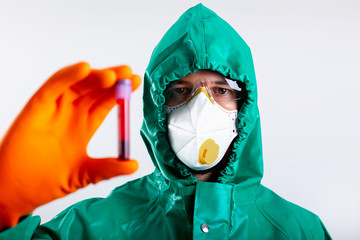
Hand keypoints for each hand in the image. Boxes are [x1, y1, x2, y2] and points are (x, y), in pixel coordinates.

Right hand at [0, 62, 140, 229]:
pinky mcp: (36, 109)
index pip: (105, 103)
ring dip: (94, 77)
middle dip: (113, 80)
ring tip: (113, 75)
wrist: (17, 194)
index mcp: (84, 126)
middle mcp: (71, 114)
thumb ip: (108, 169)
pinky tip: (84, 69)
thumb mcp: (85, 174)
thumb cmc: (47, 182)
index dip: (121, 93)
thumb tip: (134, 165)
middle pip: (95, 90)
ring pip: (77, 84)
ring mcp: (54, 110)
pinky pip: (53, 88)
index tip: (137, 82)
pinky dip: (67, 76)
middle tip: (129, 74)